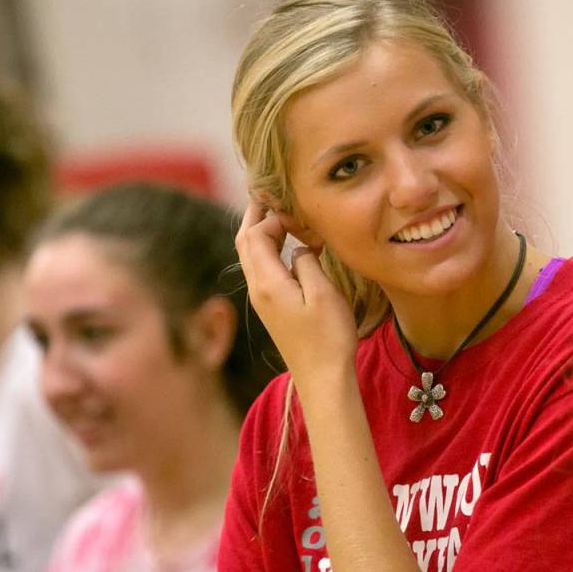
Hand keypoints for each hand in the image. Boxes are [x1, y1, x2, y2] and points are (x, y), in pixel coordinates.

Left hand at [235, 201, 357, 378]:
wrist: (323, 378)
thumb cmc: (328, 338)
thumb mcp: (324, 294)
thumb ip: (307, 262)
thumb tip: (299, 248)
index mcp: (268, 283)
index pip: (256, 234)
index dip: (273, 216)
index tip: (299, 213)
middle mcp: (258, 289)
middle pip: (244, 242)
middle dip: (255, 215)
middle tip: (269, 193)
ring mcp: (263, 300)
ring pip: (251, 255)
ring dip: (262, 231)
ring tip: (279, 214)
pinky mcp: (272, 308)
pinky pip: (262, 269)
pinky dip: (270, 249)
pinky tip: (289, 247)